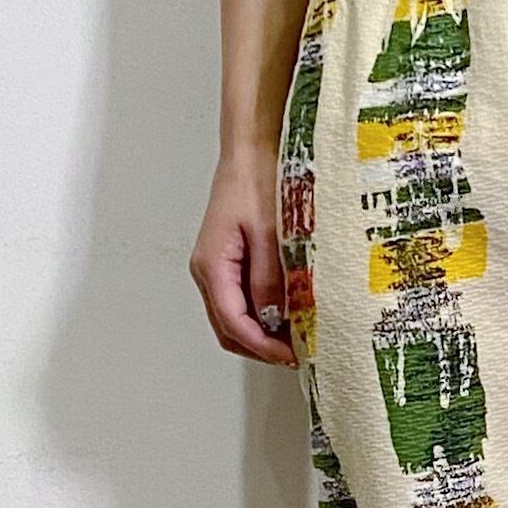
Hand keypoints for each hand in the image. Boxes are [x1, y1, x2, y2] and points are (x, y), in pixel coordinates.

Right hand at [191, 148, 294, 365]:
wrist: (251, 151)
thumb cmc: (257, 181)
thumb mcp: (270, 234)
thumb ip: (270, 278)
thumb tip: (274, 319)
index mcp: (213, 265)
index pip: (233, 323)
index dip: (263, 346)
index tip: (292, 355)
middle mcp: (209, 270)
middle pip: (229, 328)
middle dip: (261, 347)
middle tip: (297, 353)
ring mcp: (218, 267)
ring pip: (234, 317)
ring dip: (262, 333)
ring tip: (296, 337)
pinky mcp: (230, 260)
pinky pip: (242, 298)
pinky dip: (263, 314)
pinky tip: (288, 312)